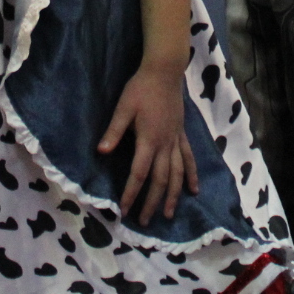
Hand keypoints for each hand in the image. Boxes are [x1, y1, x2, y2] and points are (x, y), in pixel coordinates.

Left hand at [98, 63, 199, 223]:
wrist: (165, 71)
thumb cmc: (141, 88)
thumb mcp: (124, 107)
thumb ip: (114, 131)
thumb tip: (101, 152)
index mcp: (149, 140)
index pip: (139, 173)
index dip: (131, 193)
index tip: (123, 210)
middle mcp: (165, 144)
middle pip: (160, 180)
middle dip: (152, 202)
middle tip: (144, 221)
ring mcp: (176, 140)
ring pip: (177, 174)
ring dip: (172, 195)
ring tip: (168, 214)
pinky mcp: (181, 134)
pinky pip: (188, 159)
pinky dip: (191, 175)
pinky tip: (193, 190)